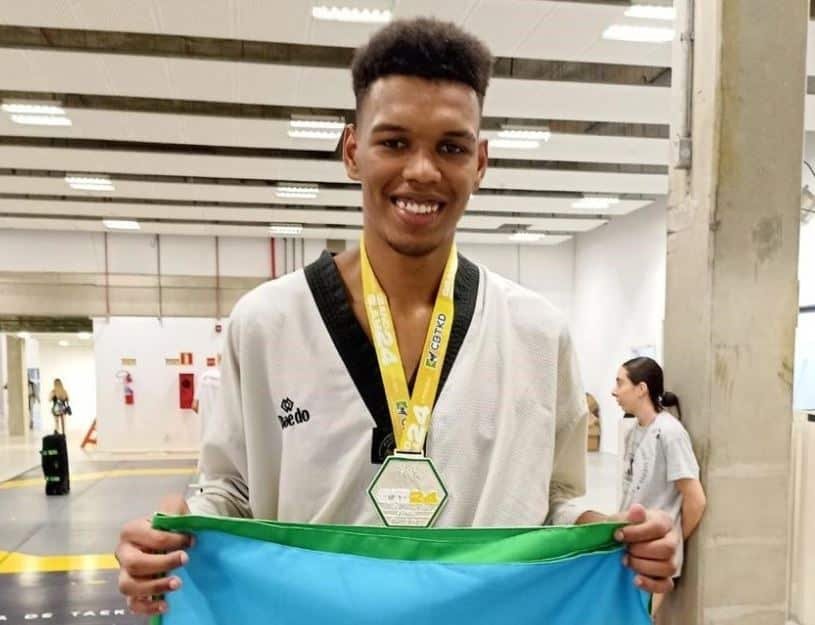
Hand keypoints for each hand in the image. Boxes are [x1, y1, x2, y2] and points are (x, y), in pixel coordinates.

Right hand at [116, 495, 191, 615]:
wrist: (170, 537)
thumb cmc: (170, 524)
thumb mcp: (174, 508)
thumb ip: (175, 507)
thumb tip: (179, 515)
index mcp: (131, 531)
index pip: (150, 537)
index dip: (173, 539)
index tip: (192, 540)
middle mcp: (124, 553)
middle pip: (135, 563)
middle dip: (162, 563)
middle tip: (185, 559)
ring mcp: (125, 573)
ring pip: (129, 585)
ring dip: (154, 586)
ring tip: (177, 583)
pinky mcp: (132, 591)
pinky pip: (133, 604)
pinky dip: (147, 607)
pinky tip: (166, 605)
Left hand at [612, 504, 677, 593]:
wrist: (629, 540)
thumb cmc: (629, 526)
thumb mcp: (626, 517)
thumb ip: (630, 515)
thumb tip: (637, 510)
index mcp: (664, 522)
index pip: (657, 527)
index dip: (636, 532)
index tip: (618, 535)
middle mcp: (673, 541)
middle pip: (667, 549)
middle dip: (641, 551)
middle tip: (625, 549)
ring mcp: (672, 560)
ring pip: (668, 568)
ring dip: (643, 566)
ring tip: (627, 561)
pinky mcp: (667, 577)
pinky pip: (666, 585)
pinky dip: (650, 585)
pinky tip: (635, 580)